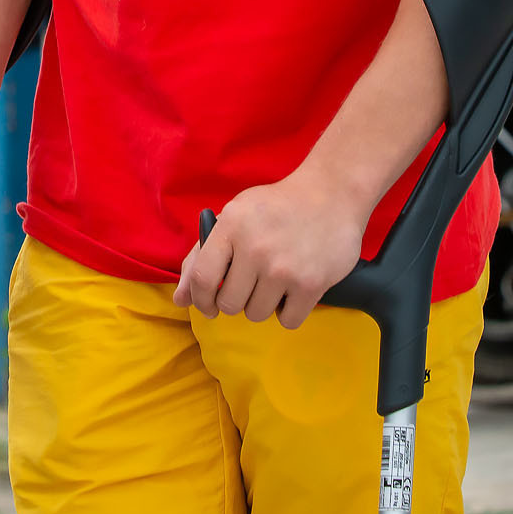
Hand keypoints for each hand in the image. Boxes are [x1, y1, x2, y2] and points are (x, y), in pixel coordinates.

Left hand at [173, 172, 367, 328]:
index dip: (200, 299)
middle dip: (236, 300)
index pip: (202, 279)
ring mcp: (283, 268)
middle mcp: (254, 249)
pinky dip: (289, 312)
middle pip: (229, 304)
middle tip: (249, 285)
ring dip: (263, 305)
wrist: (332, 193)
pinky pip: (287, 320)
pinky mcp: (311, 284)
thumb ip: (201, 256)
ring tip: (274, 282)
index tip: (208, 304)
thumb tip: (180, 300)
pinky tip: (293, 291)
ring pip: (256, 314)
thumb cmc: (276, 207)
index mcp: (231, 227)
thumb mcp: (234, 217)